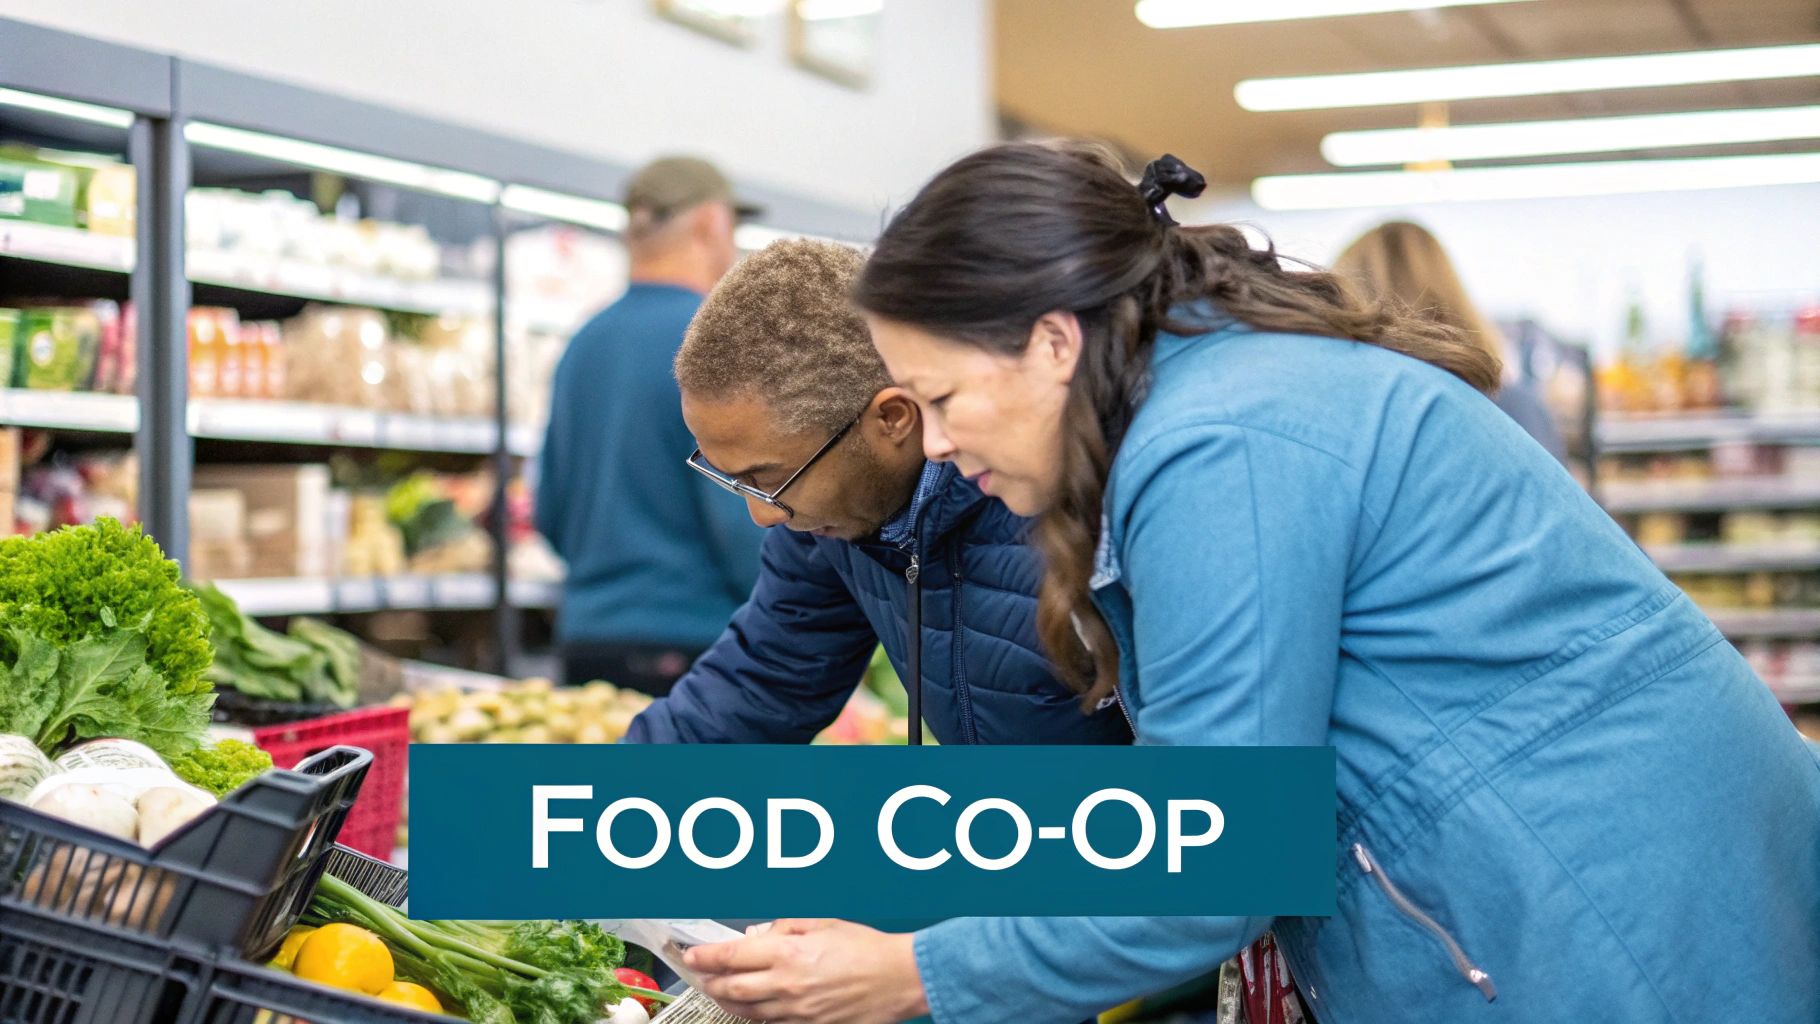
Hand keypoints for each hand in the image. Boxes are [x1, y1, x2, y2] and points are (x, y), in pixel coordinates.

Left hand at [684, 919, 929, 1023]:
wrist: (899, 978)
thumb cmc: (867, 948)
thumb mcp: (824, 923)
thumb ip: (786, 927)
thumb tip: (759, 935)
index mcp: (788, 952)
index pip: (731, 956)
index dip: (705, 957)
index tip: (692, 956)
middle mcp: (786, 984)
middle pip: (731, 989)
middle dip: (710, 983)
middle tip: (701, 976)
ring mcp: (796, 1011)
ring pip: (747, 1012)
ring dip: (728, 1003)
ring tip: (720, 994)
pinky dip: (758, 1017)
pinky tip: (756, 1009)